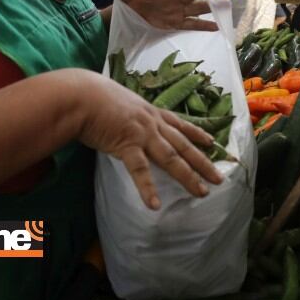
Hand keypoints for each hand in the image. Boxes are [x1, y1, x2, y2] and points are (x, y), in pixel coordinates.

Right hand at [75, 72, 222, 208]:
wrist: (80, 95)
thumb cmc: (93, 95)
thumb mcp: (119, 100)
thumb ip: (128, 112)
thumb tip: (125, 118)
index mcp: (149, 111)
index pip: (179, 124)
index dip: (197, 133)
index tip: (212, 142)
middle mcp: (152, 123)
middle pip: (183, 145)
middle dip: (203, 162)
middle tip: (219, 178)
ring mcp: (142, 134)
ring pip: (171, 158)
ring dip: (188, 176)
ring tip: (202, 192)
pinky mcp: (127, 145)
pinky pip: (140, 170)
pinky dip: (147, 188)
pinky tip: (154, 204)